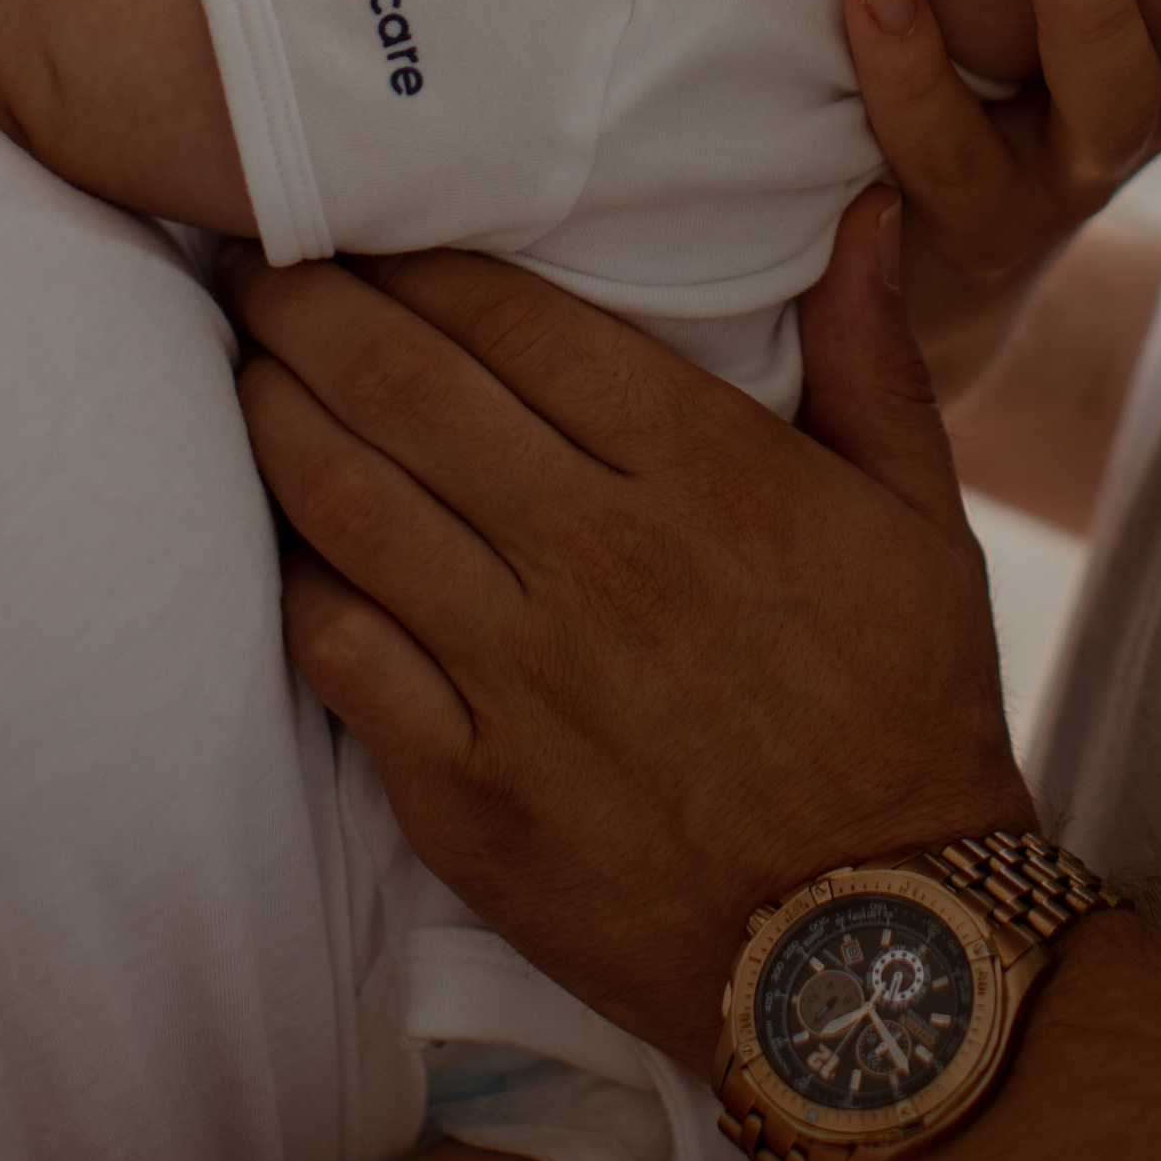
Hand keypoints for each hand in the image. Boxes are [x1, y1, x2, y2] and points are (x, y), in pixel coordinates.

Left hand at [232, 201, 1032, 1065]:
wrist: (879, 954)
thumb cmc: (905, 711)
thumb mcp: (920, 519)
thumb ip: (871, 354)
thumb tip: (864, 206)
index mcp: (708, 471)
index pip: (515, 319)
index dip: (417, 257)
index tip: (363, 220)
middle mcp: (601, 558)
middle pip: (407, 388)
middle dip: (309, 306)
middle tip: (255, 262)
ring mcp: (524, 680)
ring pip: (351, 504)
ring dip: (274, 415)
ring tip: (240, 363)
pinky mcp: (469, 793)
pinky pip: (342, 655)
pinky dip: (295, 579)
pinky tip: (276, 535)